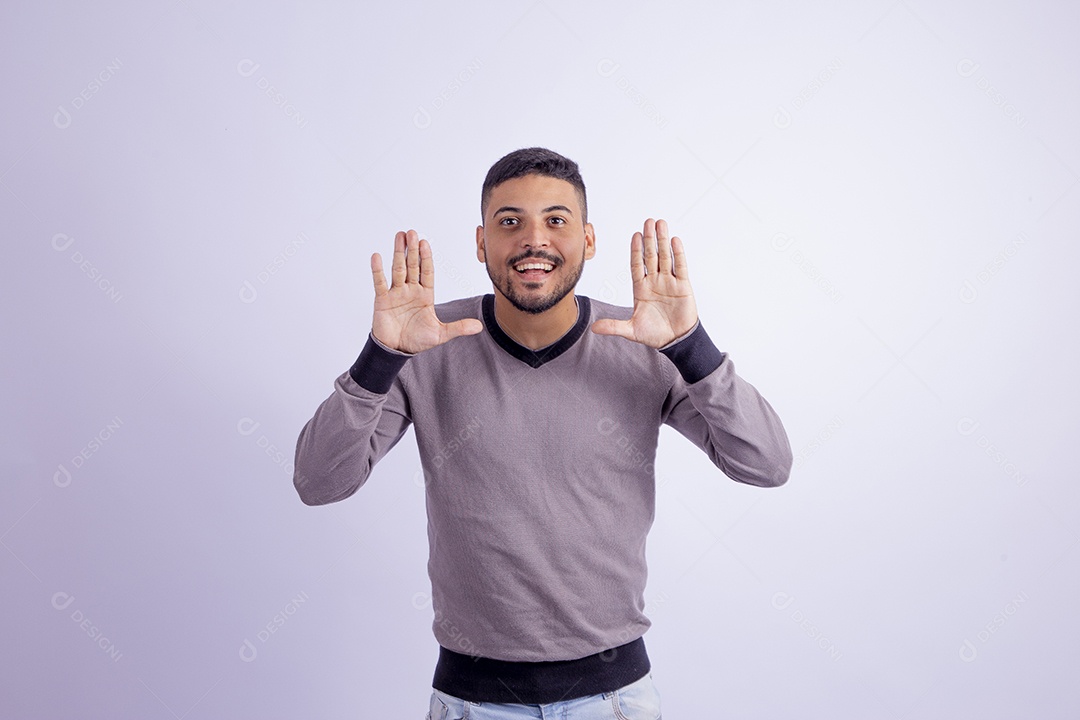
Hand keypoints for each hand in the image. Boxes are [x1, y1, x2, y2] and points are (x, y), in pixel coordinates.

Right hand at [370, 230, 482, 352]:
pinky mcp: (382, 300)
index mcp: (425, 295)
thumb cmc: (417, 340)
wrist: (397, 350)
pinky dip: (378, 270)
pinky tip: (377, 256)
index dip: (426, 258)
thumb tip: (479, 326)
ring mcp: (396, 293)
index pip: (426, 272)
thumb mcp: (441, 334)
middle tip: (412, 232)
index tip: (425, 243)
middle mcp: (410, 290)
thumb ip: (459, 328)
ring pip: (398, 269)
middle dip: (412, 250)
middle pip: (412, 266)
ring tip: (399, 236)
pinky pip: (380, 283)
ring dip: (398, 253)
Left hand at [591, 218, 697, 347]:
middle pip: (651, 256)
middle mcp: (654, 282)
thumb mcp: (631, 330)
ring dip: (663, 240)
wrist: (675, 341)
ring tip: (661, 224)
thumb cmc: (654, 334)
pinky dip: (678, 254)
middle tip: (648, 221)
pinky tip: (674, 240)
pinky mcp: (683, 286)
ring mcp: (669, 282)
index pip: (637, 264)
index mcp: (641, 289)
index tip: (635, 235)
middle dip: (649, 239)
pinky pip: (680, 267)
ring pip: (665, 257)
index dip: (636, 250)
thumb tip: (593, 328)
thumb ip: (614, 327)